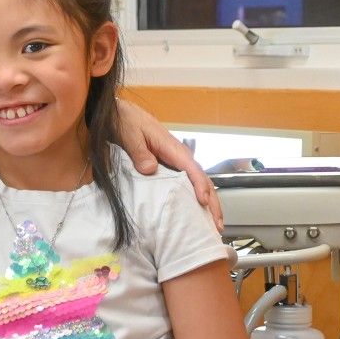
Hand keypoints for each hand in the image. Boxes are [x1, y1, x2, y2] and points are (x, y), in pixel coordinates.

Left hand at [114, 98, 223, 229]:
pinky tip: (198, 213)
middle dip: (212, 201)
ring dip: (209, 203)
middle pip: (202, 178)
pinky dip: (197, 198)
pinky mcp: (171, 166)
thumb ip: (139, 152)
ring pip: (198, 182)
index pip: (192, 168)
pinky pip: (188, 183)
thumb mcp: (129, 134)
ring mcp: (177, 161)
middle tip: (217, 225)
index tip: (203, 202)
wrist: (122, 113)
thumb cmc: (127, 121)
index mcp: (172, 148)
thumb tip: (150, 169)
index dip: (200, 185)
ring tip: (214, 225)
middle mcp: (179, 155)